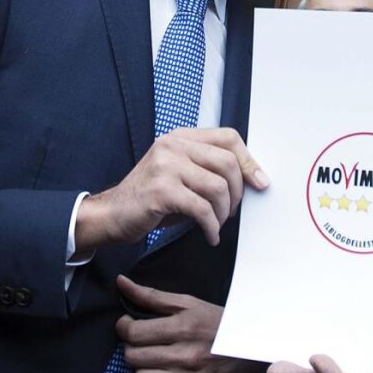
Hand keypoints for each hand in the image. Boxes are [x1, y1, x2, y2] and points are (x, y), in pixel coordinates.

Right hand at [76, 127, 267, 250]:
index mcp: (181, 137)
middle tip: (231, 211)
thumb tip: (254, 178)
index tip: (259, 182)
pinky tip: (210, 235)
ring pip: (218, 187)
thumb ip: (210, 169)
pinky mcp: (161, 190)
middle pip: (228, 163)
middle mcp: (173, 145)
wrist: (112, 215)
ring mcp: (165, 166)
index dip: (249, 161)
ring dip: (223, 212)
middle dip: (237, 192)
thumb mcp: (182, 174)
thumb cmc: (152, 197)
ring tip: (217, 223)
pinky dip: (212, 226)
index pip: (228, 138)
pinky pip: (202, 209)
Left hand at [115, 276, 265, 372]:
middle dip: (134, 348)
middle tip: (148, 343)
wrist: (253, 347)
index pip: (133, 333)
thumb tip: (120, 282)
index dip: (124, 327)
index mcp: (184, 327)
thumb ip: (151, 295)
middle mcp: (188, 355)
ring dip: (145, 371)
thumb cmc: (217, 323)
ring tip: (158, 362)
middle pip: (133, 357)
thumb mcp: (188, 304)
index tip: (130, 325)